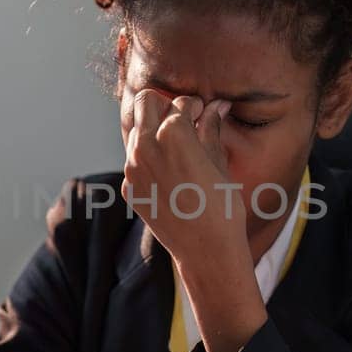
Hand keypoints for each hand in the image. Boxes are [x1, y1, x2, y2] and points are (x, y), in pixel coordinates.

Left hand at [122, 89, 244, 265]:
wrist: (206, 250)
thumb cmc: (221, 206)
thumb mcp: (219, 162)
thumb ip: (211, 128)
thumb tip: (217, 106)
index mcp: (172, 133)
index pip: (181, 102)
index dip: (196, 106)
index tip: (203, 114)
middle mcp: (145, 146)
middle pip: (145, 101)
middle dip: (165, 106)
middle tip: (184, 122)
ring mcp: (132, 168)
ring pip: (136, 131)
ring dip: (154, 132)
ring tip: (178, 149)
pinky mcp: (129, 188)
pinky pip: (134, 162)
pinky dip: (149, 161)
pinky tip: (170, 176)